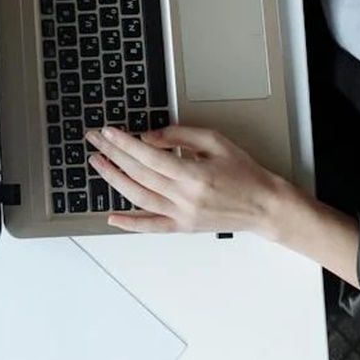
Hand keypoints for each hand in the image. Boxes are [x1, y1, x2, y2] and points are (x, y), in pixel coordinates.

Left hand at [85, 126, 292, 234]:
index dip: (125, 143)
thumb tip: (147, 137)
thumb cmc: (243, 172)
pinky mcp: (182, 227)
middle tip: (95, 141)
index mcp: (194, 174)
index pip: (149, 156)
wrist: (264, 205)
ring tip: (97, 163)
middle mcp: (185, 197)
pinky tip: (111, 216)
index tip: (108, 132)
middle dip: (113, 155)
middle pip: (139, 174)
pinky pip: (151, 226)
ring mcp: (182, 214)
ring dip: (113, 180)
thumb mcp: (215, 142)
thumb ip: (180, 135)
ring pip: (138, 197)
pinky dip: (130, 223)